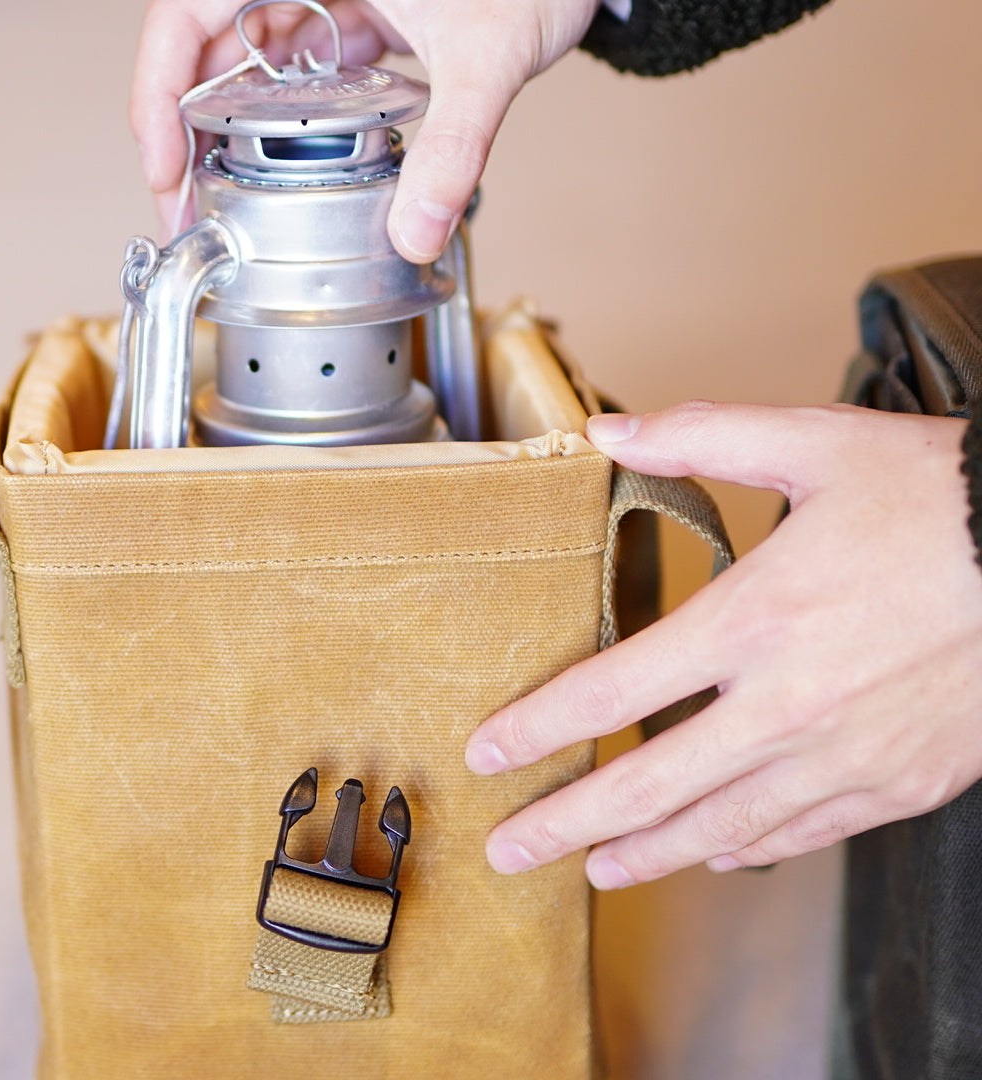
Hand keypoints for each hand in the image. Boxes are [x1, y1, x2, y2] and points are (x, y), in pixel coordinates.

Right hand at [130, 0, 602, 260]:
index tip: (164, 164)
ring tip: (226, 197)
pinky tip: (291, 161)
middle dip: (187, 126)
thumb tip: (417, 230)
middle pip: (205, 43)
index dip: (156, 92)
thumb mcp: (488, 54)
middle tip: (187, 204)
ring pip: (248, 55)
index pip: (184, 13)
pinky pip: (299, 59)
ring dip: (233, 124)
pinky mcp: (360, 4)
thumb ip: (454, 149)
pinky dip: (288, 111)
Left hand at [465, 401, 981, 888]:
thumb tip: (608, 430)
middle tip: (506, 848)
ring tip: (591, 869)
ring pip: (724, 827)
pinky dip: (748, 850)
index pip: (614, 690)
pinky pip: (805, 834)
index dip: (540, 729)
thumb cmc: (946, 498)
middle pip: (650, 783)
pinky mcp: (900, 784)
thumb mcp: (819, 443)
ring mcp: (847, 755)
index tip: (487, 754)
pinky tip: (714, 855)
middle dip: (565, 822)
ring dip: (647, 852)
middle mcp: (790, 702)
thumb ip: (703, 434)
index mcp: (756, 618)